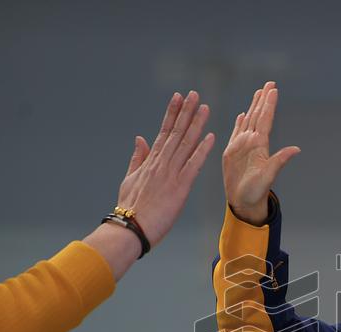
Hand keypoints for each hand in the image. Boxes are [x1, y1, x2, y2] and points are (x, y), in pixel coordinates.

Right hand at [116, 90, 215, 245]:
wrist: (130, 228)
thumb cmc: (129, 208)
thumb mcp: (130, 178)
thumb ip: (137, 157)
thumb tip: (140, 138)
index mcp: (151, 161)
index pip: (164, 131)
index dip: (172, 113)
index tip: (178, 97)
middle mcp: (161, 163)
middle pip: (176, 132)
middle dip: (186, 112)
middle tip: (195, 94)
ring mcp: (171, 174)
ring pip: (186, 144)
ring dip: (196, 124)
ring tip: (204, 107)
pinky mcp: (180, 187)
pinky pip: (194, 165)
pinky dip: (202, 150)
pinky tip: (211, 136)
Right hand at [223, 80, 300, 224]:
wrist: (244, 202)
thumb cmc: (256, 191)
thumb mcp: (269, 175)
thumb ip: (280, 160)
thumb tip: (297, 149)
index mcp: (261, 145)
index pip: (266, 120)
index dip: (269, 104)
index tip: (273, 89)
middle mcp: (252, 142)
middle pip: (258, 116)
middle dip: (263, 99)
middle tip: (270, 83)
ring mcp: (242, 146)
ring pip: (248, 121)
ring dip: (253, 106)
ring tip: (258, 92)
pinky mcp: (231, 152)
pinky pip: (236, 133)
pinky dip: (239, 122)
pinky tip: (242, 115)